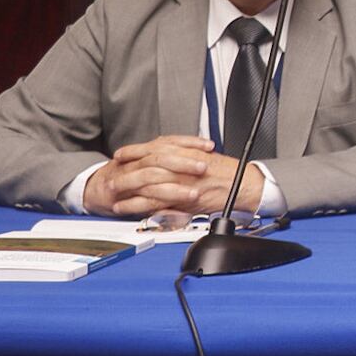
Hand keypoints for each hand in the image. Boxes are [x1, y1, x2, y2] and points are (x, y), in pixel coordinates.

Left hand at [82, 136, 264, 217]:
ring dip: (126, 188)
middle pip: (145, 164)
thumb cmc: (230, 173)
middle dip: (125, 169)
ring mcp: (179, 183)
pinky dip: (135, 205)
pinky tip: (125, 208)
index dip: (135, 150)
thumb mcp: (205, 157)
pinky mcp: (180, 200)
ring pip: (145, 183)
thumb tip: (171, 155)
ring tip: (112, 193)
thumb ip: (186, 155)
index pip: (153, 148)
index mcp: (185, 152)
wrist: (244, 186)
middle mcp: (180, 166)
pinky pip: (152, 202)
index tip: (122, 153)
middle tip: (111, 172)